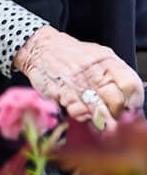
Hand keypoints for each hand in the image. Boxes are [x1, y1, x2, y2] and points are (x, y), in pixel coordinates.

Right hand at [14, 26, 144, 126]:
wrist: (40, 47)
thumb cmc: (72, 54)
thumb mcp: (99, 55)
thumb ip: (116, 74)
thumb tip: (132, 97)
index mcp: (107, 61)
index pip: (131, 85)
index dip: (134, 101)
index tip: (132, 109)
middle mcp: (94, 72)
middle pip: (117, 102)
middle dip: (119, 115)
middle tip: (119, 120)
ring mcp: (77, 82)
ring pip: (99, 110)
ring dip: (104, 122)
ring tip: (106, 127)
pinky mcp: (61, 92)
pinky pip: (79, 111)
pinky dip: (84, 117)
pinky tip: (85, 115)